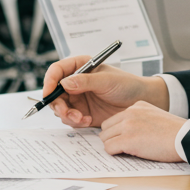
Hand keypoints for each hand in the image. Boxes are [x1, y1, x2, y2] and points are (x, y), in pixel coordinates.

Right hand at [42, 55, 168, 127]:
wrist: (140, 102)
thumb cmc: (127, 85)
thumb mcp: (107, 80)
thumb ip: (85, 81)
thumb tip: (65, 83)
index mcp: (80, 67)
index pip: (57, 71)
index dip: (49, 81)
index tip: (48, 93)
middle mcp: (75, 82)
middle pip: (54, 92)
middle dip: (58, 104)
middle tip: (67, 112)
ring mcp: (78, 98)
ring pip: (60, 108)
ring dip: (67, 115)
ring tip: (81, 118)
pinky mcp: (82, 113)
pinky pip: (70, 119)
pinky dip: (75, 122)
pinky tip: (88, 120)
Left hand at [100, 101, 188, 162]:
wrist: (186, 138)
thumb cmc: (175, 133)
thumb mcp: (155, 117)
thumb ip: (139, 120)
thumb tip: (125, 133)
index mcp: (137, 106)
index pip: (114, 119)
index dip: (117, 131)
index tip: (124, 139)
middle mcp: (130, 113)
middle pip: (106, 128)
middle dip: (112, 138)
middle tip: (123, 147)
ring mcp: (128, 126)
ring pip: (105, 138)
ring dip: (114, 146)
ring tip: (127, 151)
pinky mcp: (128, 140)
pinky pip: (109, 148)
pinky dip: (115, 153)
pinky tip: (127, 154)